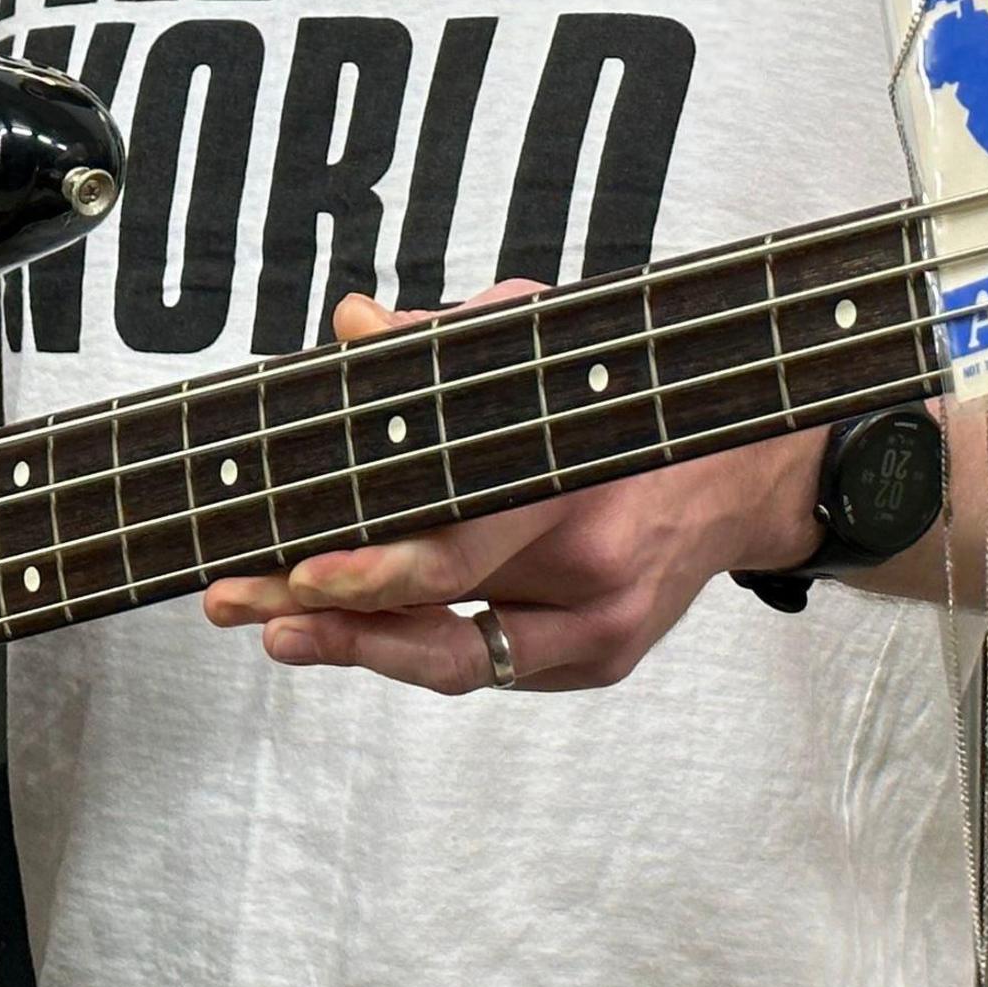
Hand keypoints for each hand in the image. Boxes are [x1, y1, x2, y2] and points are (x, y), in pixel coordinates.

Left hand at [199, 285, 820, 694]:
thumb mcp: (552, 348)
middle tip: (242, 601)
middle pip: (441, 611)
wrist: (746, 476)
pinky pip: (489, 663)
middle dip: (329, 612)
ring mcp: (601, 629)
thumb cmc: (630, 400)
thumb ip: (448, 342)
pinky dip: (417, 648)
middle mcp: (593, 571)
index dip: (377, 571)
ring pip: (457, 658)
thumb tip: (354, 323)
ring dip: (356, 646)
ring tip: (276, 631)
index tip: (298, 570)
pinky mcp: (601, 659)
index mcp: (580, 486)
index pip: (463, 548)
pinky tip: (350, 634)